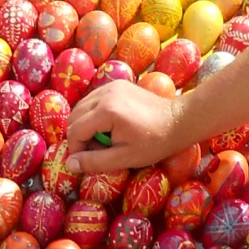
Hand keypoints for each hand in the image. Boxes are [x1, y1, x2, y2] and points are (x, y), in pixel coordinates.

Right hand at [65, 80, 183, 173]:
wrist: (179, 120)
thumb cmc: (155, 142)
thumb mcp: (125, 158)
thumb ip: (95, 162)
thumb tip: (69, 164)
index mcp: (106, 111)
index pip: (75, 130)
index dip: (76, 149)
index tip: (87, 160)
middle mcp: (105, 93)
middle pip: (74, 116)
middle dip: (79, 136)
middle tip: (97, 150)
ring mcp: (111, 85)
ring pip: (81, 107)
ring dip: (86, 125)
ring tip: (104, 139)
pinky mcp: (117, 84)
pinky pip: (94, 100)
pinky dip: (94, 114)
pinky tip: (110, 125)